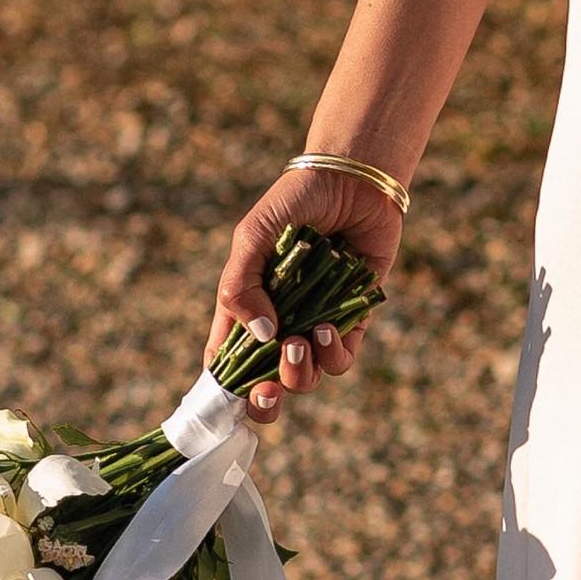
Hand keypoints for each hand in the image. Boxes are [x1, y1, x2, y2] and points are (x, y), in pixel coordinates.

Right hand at [202, 163, 405, 426]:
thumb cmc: (296, 201)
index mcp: (247, 304)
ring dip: (301, 371)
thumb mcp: (253, 236)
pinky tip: (329, 329)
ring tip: (303, 340)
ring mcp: (316, 323)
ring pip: (306, 377)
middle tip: (268, 392)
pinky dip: (334, 354)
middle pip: (266, 381)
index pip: (227, 359)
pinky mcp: (353, 320)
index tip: (232, 395)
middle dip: (265, 400)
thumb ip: (240, 285)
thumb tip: (259, 337)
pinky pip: (342, 359)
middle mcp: (280, 321)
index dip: (226, 386)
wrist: (354, 179)